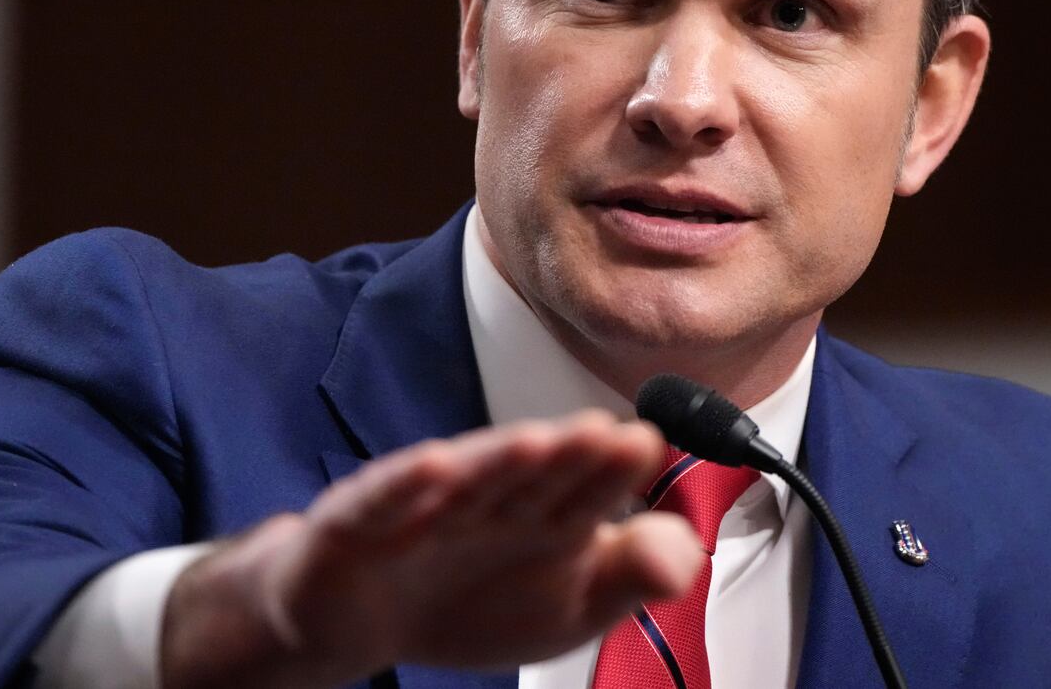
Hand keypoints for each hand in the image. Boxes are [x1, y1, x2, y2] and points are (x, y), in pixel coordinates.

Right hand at [159, 410, 702, 688]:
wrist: (363, 617)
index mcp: (547, 512)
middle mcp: (490, 498)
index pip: (587, 489)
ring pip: (467, 480)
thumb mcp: (569, 605)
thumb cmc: (474, 598)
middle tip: (604, 433)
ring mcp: (425, 506)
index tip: (645, 445)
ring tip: (537, 442)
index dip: (613, 469)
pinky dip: (405, 484)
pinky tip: (433, 465)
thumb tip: (689, 551)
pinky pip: (384, 499)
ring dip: (499, 460)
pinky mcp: (361, 519)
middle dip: (566, 456)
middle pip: (533, 476)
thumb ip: (630, 575)